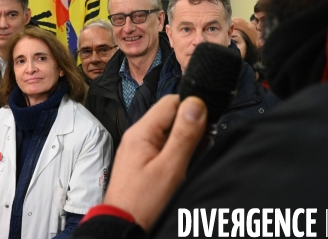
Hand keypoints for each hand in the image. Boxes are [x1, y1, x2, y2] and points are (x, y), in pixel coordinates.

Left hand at [103, 95, 206, 230]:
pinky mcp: (142, 161)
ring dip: (185, 144)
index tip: (205, 128)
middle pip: (172, 117)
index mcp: (142, 131)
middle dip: (190, 130)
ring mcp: (139, 148)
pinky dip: (176, 155)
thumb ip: (184, 135)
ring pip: (170, 133)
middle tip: (197, 152)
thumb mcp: (170, 168)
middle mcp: (138, 135)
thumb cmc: (143, 202)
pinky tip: (179, 171)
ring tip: (187, 165)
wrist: (122, 227)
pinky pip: (164, 148)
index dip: (192, 110)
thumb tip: (196, 103)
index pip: (172, 101)